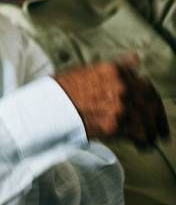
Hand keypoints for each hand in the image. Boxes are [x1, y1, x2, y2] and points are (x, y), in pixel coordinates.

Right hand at [54, 56, 169, 145]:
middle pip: (150, 103)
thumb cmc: (61, 91)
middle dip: (157, 118)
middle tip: (160, 129)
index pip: (145, 85)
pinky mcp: (115, 124)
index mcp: (115, 71)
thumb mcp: (87, 70)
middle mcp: (121, 86)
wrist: (45, 109)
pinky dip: (143, 141)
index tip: (155, 108)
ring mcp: (119, 105)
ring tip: (151, 140)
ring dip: (151, 131)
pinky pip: (138, 134)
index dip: (153, 99)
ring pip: (147, 120)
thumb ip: (115, 67)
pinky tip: (143, 146)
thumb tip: (135, 59)